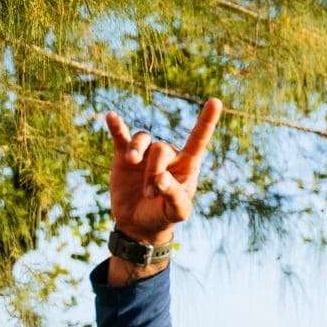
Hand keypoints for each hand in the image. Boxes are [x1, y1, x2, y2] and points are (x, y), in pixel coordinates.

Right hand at [103, 96, 220, 247]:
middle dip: (154, 171)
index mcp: (187, 165)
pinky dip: (116, 126)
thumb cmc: (164, 216)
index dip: (206, 121)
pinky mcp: (124, 155)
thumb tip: (161, 178)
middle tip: (151, 195)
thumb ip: (174, 195)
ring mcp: (145, 153)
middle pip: (161, 149)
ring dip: (136, 150)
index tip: (216, 102)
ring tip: (130, 162)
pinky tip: (111, 117)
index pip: (198, 140)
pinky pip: (121, 136)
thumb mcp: (176, 212)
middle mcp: (168, 154)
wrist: (139, 224)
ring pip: (143, 139)